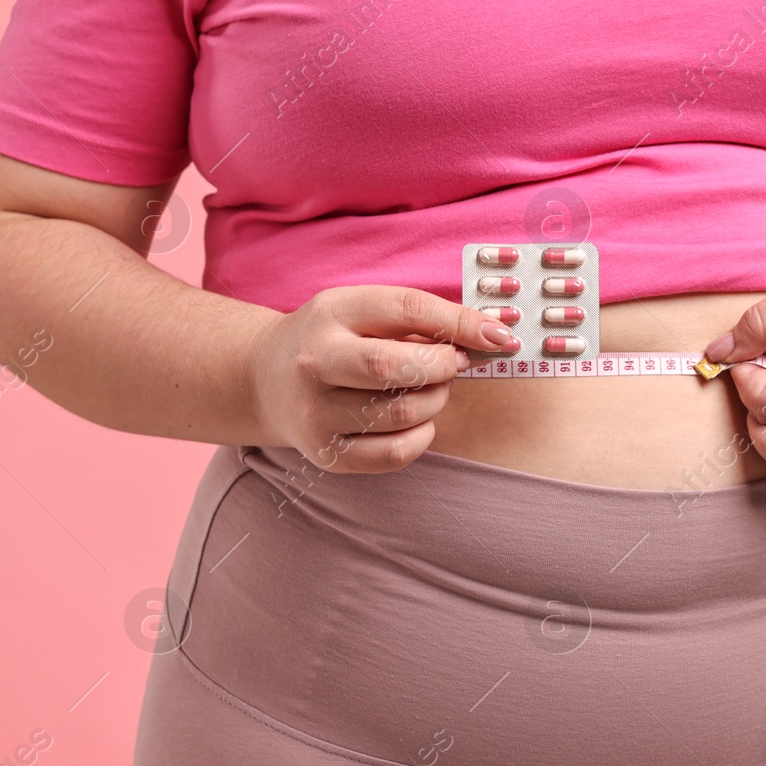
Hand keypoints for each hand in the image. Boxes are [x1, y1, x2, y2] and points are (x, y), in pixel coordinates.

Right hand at [247, 285, 513, 472]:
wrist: (265, 379)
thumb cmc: (335, 339)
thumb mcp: (366, 311)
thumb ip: (424, 319)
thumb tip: (493, 337)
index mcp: (330, 315)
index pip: (405, 311)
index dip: (460, 323)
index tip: (500, 335)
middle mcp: (314, 364)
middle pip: (395, 369)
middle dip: (444, 366)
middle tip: (454, 362)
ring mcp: (315, 415)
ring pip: (403, 414)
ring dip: (436, 400)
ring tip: (430, 388)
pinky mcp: (328, 454)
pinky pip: (397, 454)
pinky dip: (423, 435)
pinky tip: (416, 419)